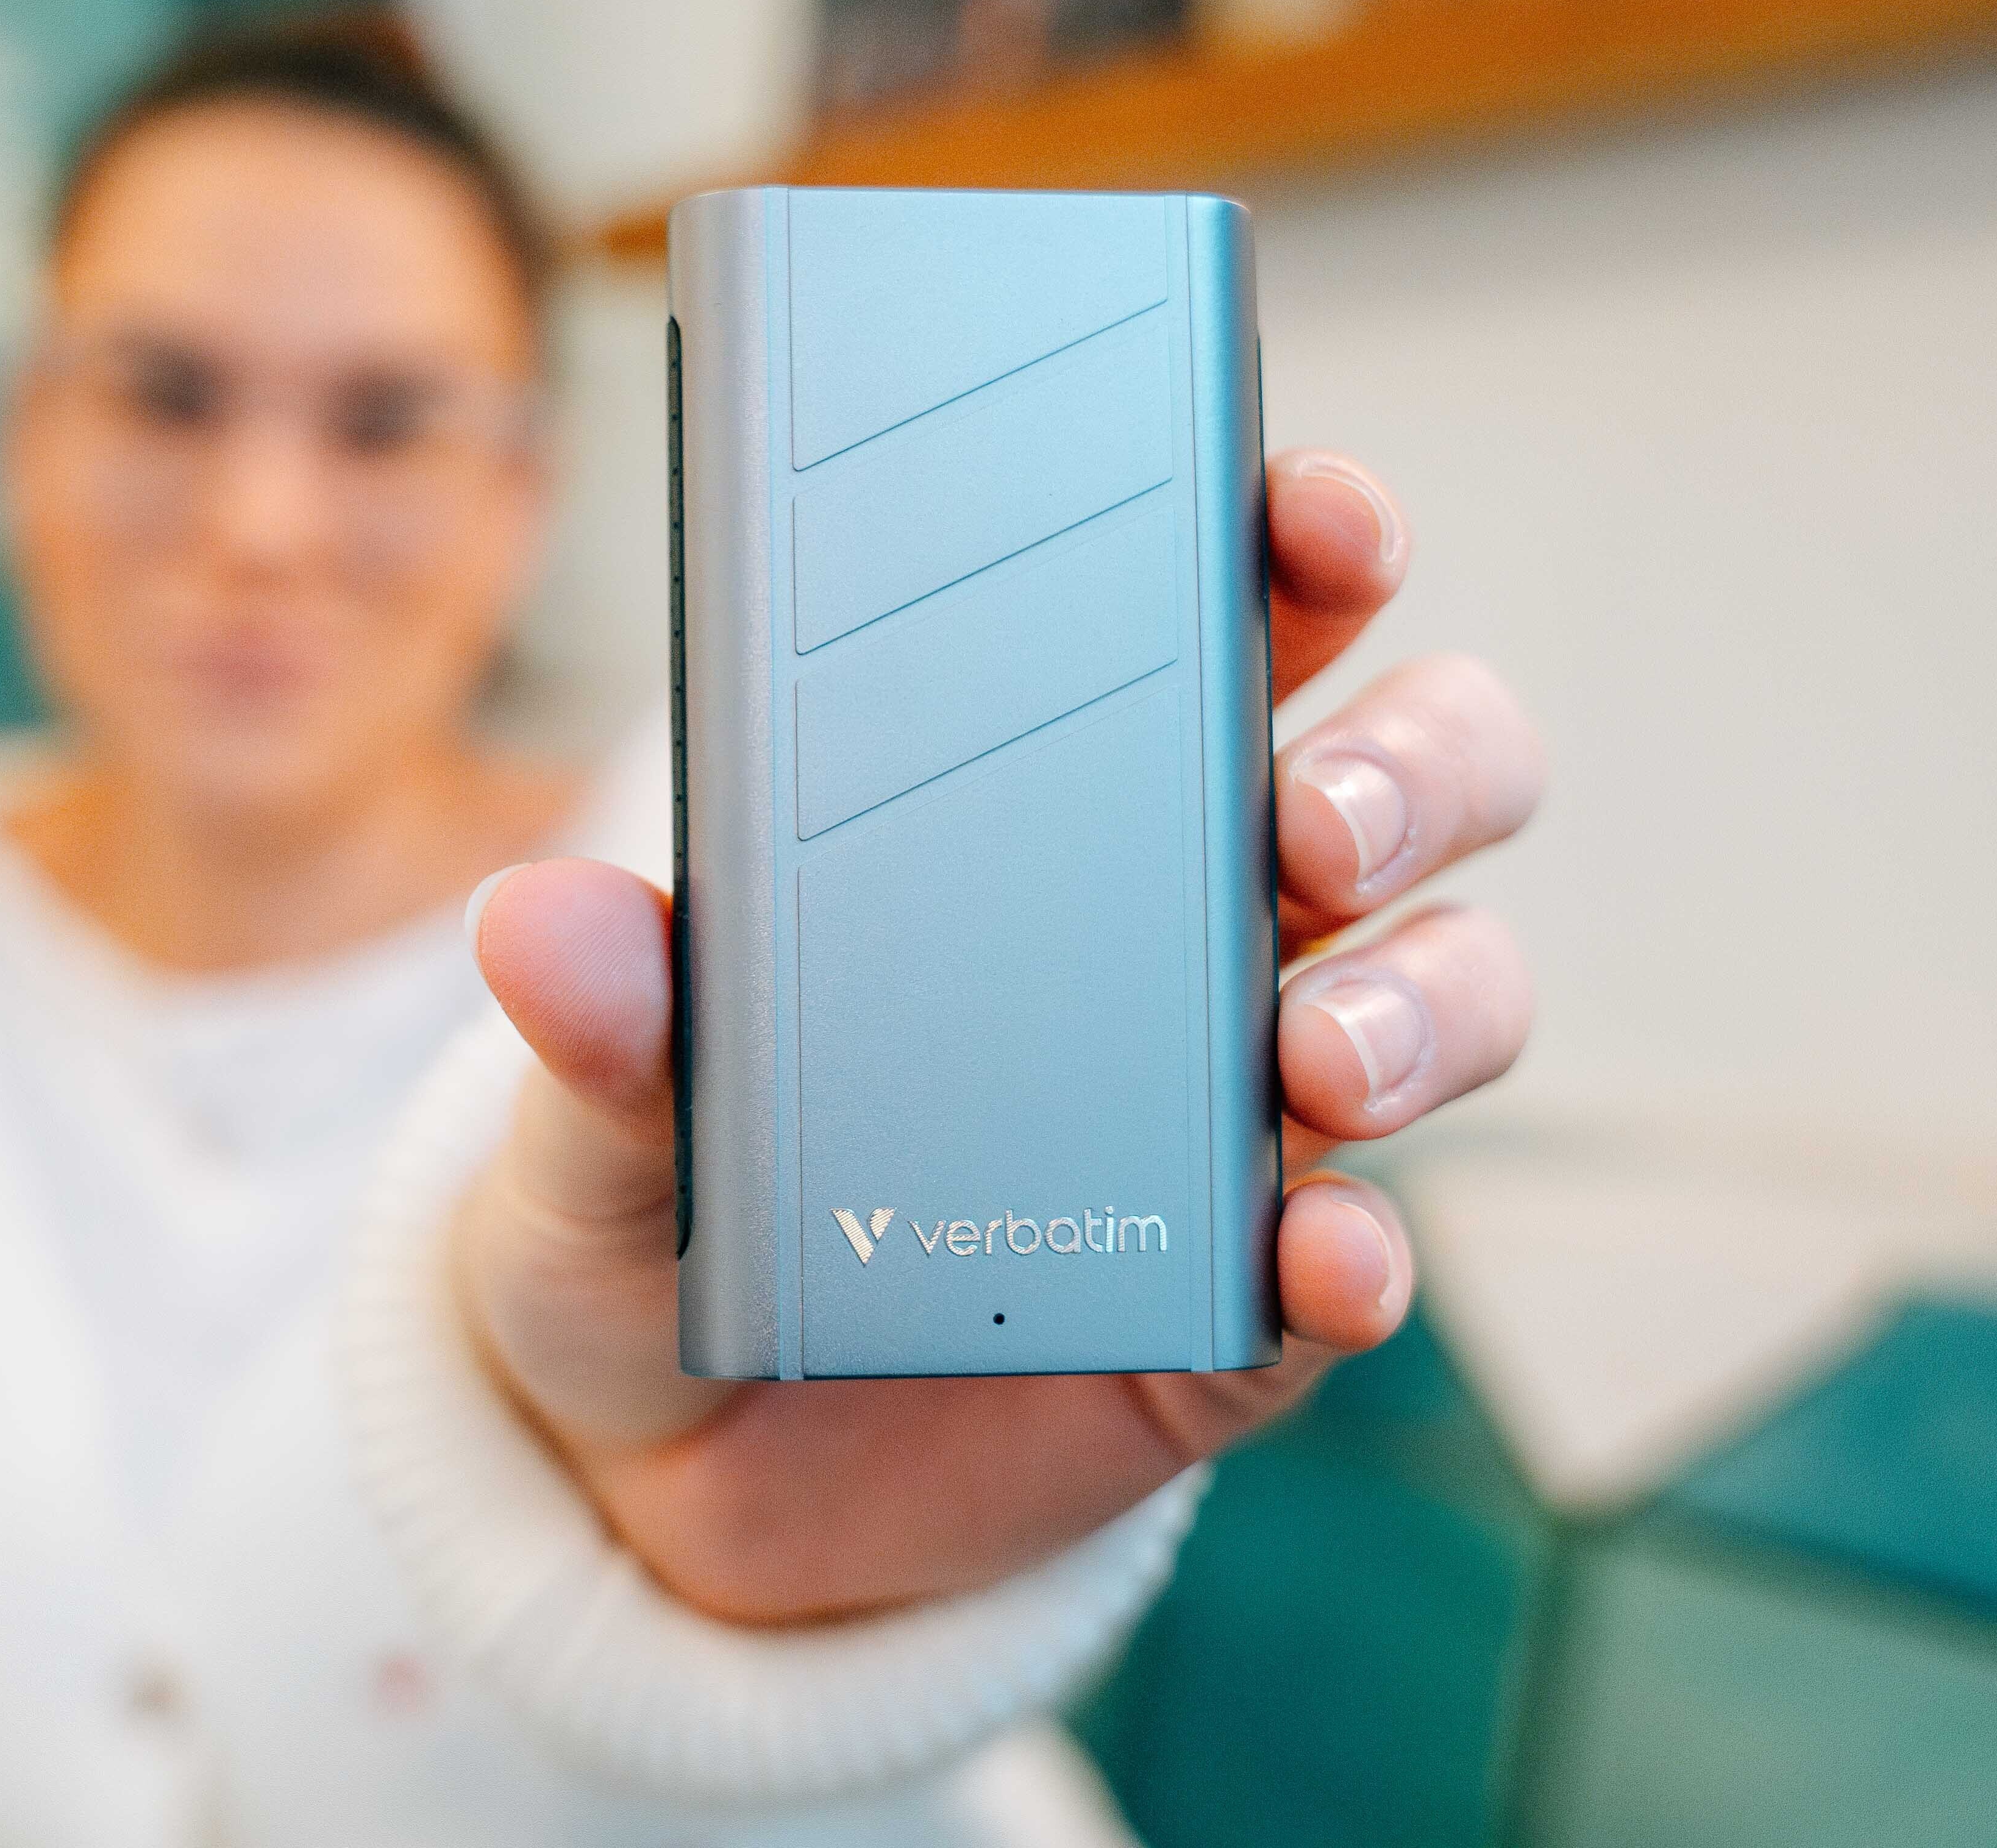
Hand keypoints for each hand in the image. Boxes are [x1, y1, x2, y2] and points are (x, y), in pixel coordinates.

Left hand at [457, 448, 1543, 1624]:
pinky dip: (1366, 1250)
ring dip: (1422, 999)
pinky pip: (1364, 1255)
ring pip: (1449, 986)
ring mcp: (1244, 1116)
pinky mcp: (1253, 1303)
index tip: (1311, 513)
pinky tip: (1320, 1258)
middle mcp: (1192, 930)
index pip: (1228, 620)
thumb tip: (548, 923)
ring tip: (1314, 1058)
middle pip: (1411, 778)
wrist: (681, 1483)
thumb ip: (601, 1032)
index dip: (1304, 539)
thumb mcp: (598, 1126)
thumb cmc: (658, 1225)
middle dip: (1408, 764)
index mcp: (1054, 809)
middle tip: (1304, 815)